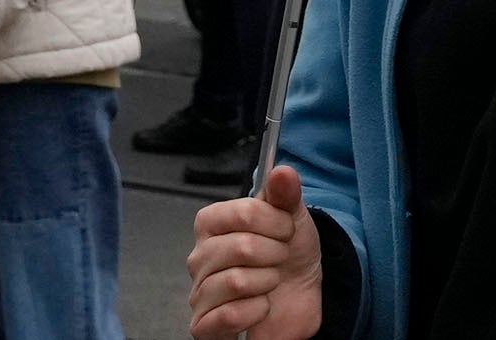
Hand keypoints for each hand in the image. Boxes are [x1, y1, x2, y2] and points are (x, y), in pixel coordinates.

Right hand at [189, 163, 325, 337]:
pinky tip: (260, 306)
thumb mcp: (292, 219)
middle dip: (275, 255)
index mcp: (211, 223)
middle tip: (278, 260)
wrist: (296, 298)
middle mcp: (198, 256)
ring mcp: (200, 291)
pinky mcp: (205, 325)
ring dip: (267, 284)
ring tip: (269, 283)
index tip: (287, 231)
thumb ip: (284, 194)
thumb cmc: (286, 255)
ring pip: (237, 281)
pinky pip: (228, 316)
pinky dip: (255, 312)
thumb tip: (283, 171)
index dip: (276, 223)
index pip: (243, 213)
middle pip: (242, 247)